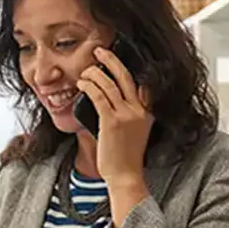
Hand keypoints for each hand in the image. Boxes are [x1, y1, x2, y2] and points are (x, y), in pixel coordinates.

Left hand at [77, 47, 153, 191]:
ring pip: (109, 84)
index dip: (128, 68)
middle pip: (125, 76)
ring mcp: (126, 115)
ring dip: (94, 73)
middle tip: (99, 50)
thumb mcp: (135, 132)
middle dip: (111, 60)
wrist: (126, 176)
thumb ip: (129, 115)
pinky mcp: (111, 122)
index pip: (141, 83)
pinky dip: (89, 86)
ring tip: (85, 71)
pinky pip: (99, 96)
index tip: (117, 59)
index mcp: (147, 112)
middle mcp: (138, 110)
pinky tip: (81, 84)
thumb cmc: (126, 158)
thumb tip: (111, 100)